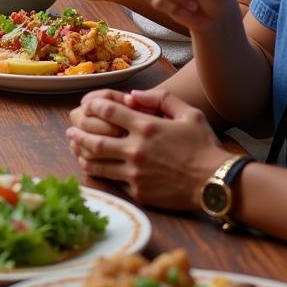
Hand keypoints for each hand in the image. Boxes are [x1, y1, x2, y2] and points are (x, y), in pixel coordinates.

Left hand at [65, 86, 230, 208]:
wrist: (216, 183)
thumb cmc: (204, 146)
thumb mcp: (189, 114)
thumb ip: (161, 99)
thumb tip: (133, 95)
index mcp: (147, 127)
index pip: (108, 111)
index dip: (93, 106)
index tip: (88, 105)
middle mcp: (136, 149)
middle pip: (94, 139)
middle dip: (78, 133)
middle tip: (70, 130)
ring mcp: (135, 172)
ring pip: (97, 162)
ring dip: (82, 153)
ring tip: (75, 147)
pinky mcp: (138, 191)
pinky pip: (111, 180)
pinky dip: (98, 172)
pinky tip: (93, 167)